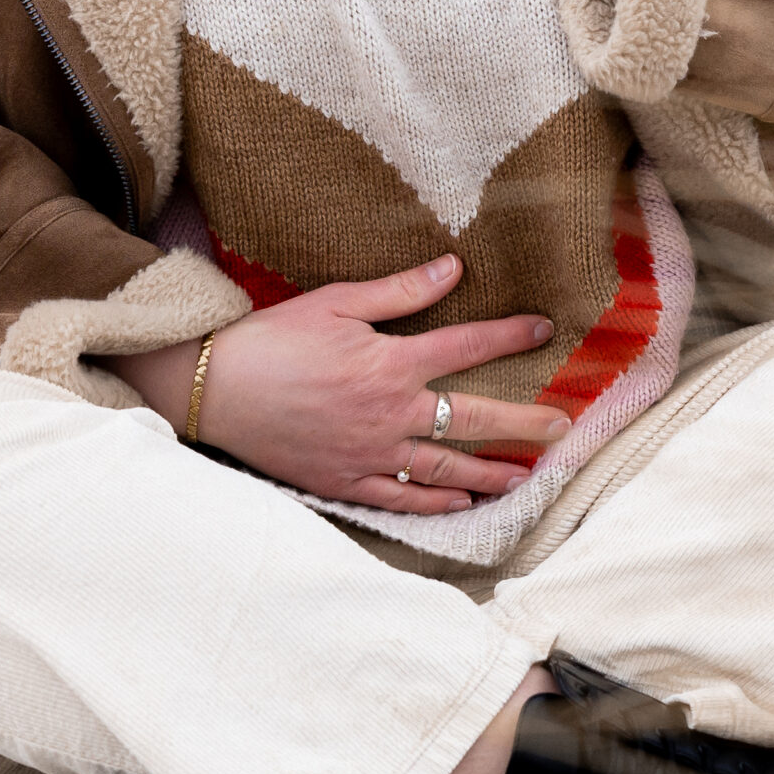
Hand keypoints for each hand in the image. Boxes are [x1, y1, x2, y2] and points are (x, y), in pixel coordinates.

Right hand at [107, 255, 569, 513]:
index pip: (465, 348)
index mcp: (388, 363)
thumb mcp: (335, 301)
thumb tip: (453, 268)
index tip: (544, 331)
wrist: (211, 388)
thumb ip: (399, 291)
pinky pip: (402, 499)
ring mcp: (369, 453)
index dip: (508, 337)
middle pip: (471, 420)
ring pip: (444, 470)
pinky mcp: (346, 480)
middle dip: (521, 423)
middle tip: (562, 428)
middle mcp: (388, 413)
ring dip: (489, 473)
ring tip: (524, 476)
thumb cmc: (272, 339)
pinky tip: (461, 505)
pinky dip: (435, 504)